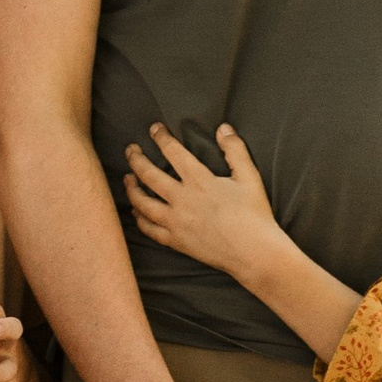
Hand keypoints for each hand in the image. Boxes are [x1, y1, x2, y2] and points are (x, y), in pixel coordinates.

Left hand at [123, 121, 277, 281]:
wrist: (254, 253)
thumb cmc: (254, 214)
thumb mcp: (249, 177)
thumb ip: (235, 149)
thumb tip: (223, 128)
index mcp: (199, 181)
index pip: (173, 152)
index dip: (161, 137)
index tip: (154, 129)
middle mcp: (182, 200)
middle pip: (149, 175)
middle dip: (136, 159)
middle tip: (130, 150)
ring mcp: (176, 223)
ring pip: (143, 203)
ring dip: (131, 188)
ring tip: (127, 179)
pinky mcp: (176, 242)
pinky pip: (150, 229)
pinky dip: (140, 219)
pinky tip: (136, 212)